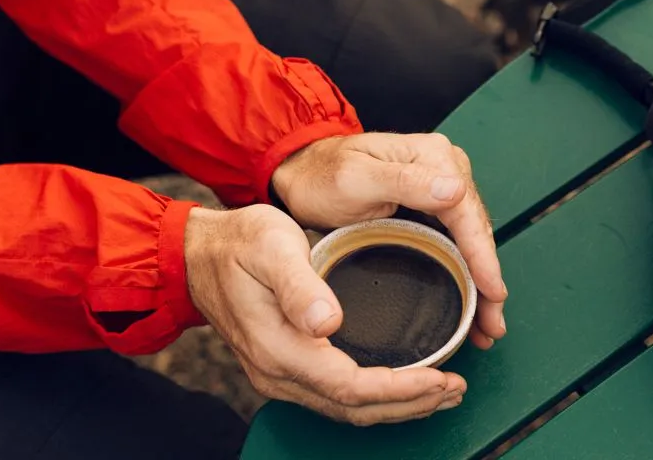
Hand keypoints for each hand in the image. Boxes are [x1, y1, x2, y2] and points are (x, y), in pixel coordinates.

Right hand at [184, 205, 465, 424]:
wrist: (198, 255)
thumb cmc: (238, 243)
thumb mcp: (270, 246)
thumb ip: (299, 285)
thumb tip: (327, 322)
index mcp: (279, 347)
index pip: (350, 386)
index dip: (400, 388)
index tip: (440, 377)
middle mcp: (278, 372)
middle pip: (354, 408)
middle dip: (410, 404)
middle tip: (455, 389)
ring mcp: (279, 375)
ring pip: (346, 408)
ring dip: (397, 405)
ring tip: (441, 393)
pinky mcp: (284, 368)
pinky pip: (335, 396)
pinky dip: (374, 396)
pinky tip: (401, 384)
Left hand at [270, 132, 506, 348]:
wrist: (302, 175)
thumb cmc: (321, 177)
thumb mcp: (354, 180)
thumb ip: (404, 182)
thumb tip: (455, 190)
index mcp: (433, 158)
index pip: (467, 212)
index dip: (483, 256)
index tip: (493, 292)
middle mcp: (444, 170)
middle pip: (476, 231)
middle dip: (487, 280)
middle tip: (492, 325)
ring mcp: (439, 189)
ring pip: (470, 241)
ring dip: (481, 283)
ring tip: (486, 326)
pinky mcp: (431, 208)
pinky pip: (456, 243)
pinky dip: (466, 274)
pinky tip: (471, 302)